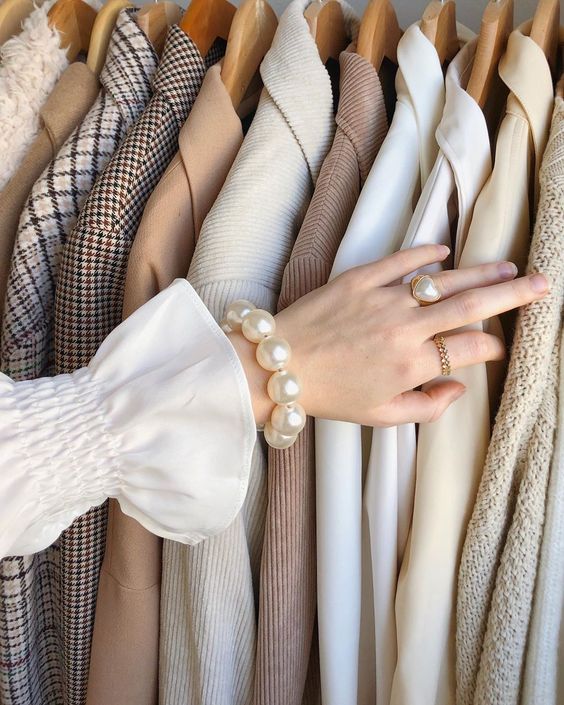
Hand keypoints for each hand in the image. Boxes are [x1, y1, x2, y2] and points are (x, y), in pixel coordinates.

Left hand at [228, 245, 548, 426]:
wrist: (277, 366)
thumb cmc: (329, 395)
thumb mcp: (380, 417)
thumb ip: (427, 407)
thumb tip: (459, 389)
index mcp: (410, 365)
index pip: (470, 348)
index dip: (493, 346)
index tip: (498, 345)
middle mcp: (404, 328)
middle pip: (471, 305)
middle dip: (512, 294)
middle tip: (541, 284)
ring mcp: (382, 299)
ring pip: (443, 280)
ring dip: (479, 272)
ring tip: (507, 266)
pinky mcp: (359, 279)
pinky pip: (401, 261)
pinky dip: (425, 254)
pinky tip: (445, 252)